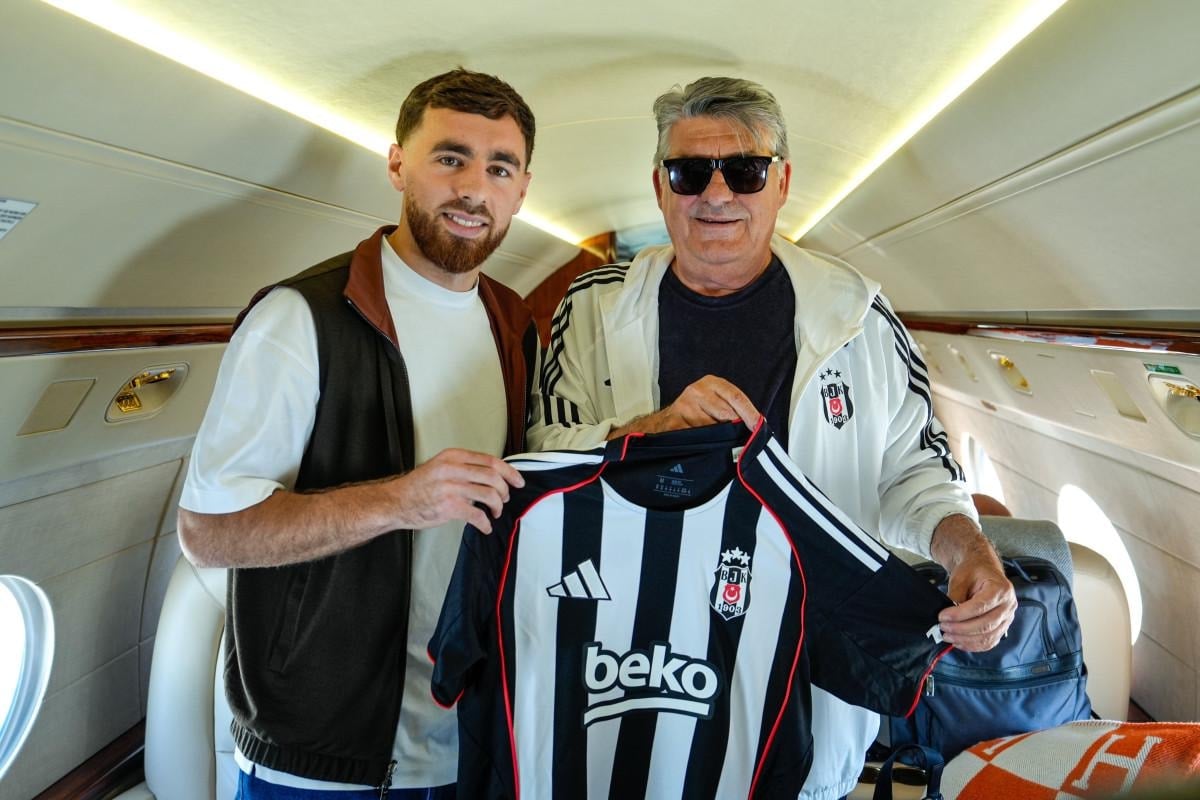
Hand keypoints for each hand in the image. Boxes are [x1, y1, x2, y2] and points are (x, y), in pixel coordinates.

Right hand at [390, 448, 523, 533]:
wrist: (395, 502)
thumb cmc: (418, 487)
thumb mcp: (440, 466)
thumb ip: (463, 467)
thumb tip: (490, 475)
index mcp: (453, 457)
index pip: (490, 460)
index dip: (509, 472)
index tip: (517, 480)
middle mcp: (453, 469)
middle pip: (493, 476)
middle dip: (504, 489)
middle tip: (505, 498)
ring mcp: (451, 488)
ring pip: (489, 494)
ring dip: (497, 506)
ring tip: (495, 512)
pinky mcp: (449, 507)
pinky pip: (477, 515)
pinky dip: (485, 523)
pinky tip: (485, 526)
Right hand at [611, 375, 760, 438]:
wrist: (664, 423)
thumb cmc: (696, 413)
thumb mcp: (715, 402)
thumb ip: (732, 408)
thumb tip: (756, 424)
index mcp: (711, 383)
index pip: (736, 396)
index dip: (750, 413)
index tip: (759, 425)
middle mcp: (697, 390)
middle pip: (727, 412)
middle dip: (737, 427)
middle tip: (743, 438)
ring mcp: (686, 404)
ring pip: (714, 426)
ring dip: (720, 437)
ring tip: (715, 437)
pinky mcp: (677, 420)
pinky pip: (699, 435)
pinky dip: (705, 441)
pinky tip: (702, 440)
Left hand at [931, 515, 1017, 651]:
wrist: (983, 569)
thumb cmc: (973, 571)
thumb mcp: (961, 577)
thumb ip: (956, 596)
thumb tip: (949, 617)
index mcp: (1001, 589)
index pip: (980, 606)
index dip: (960, 615)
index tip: (942, 617)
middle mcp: (1008, 605)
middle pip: (986, 624)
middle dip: (961, 629)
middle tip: (943, 628)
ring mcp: (1008, 618)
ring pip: (988, 636)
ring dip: (966, 640)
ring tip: (948, 636)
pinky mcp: (1003, 627)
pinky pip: (990, 641)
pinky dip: (974, 645)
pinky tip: (959, 642)